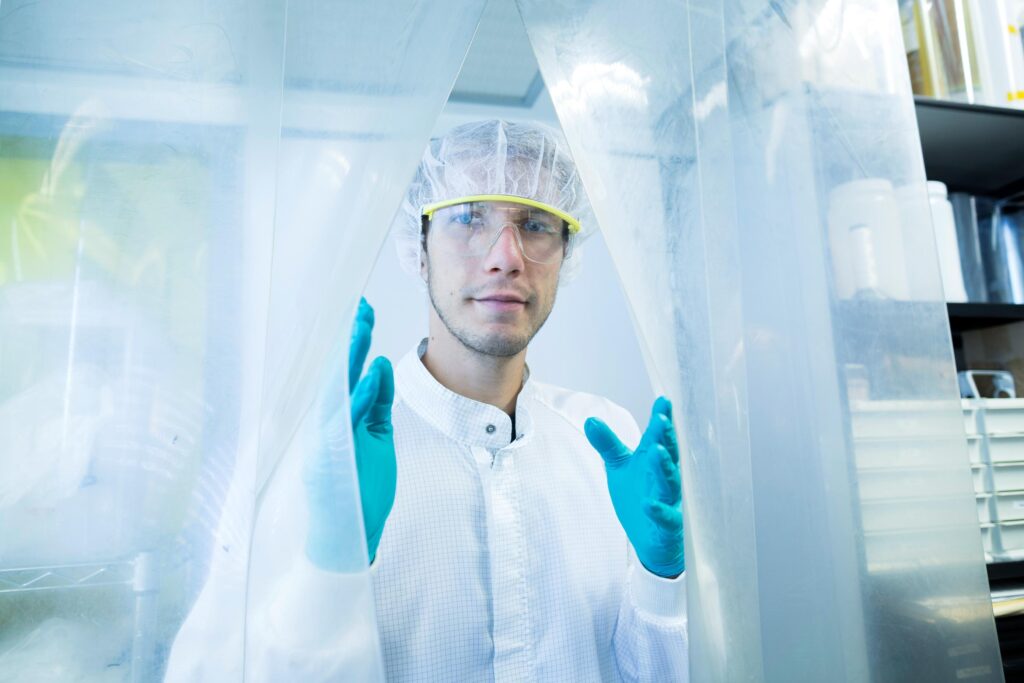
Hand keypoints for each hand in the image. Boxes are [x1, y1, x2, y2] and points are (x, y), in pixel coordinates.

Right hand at [305, 298, 396, 570]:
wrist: (345, 536)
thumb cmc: (361, 487)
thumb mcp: (375, 436)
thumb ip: (377, 402)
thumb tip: (380, 364)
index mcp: (336, 416)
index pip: (345, 371)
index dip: (354, 341)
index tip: (363, 311)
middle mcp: (327, 422)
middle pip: (339, 371)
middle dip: (351, 338)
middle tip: (362, 306)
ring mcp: (328, 437)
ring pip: (340, 388)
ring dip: (352, 356)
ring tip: (362, 325)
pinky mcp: (336, 454)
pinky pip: (349, 418)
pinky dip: (360, 394)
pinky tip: (369, 371)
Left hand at [584, 397, 683, 577]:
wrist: (651, 542)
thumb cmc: (639, 497)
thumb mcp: (620, 468)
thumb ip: (608, 444)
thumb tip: (590, 419)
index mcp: (655, 462)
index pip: (660, 437)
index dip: (662, 420)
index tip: (663, 400)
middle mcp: (665, 479)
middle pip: (668, 455)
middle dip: (666, 437)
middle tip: (661, 419)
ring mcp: (670, 502)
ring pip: (670, 483)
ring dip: (665, 468)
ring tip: (657, 452)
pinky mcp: (668, 526)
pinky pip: (665, 518)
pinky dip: (658, 511)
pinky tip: (648, 504)